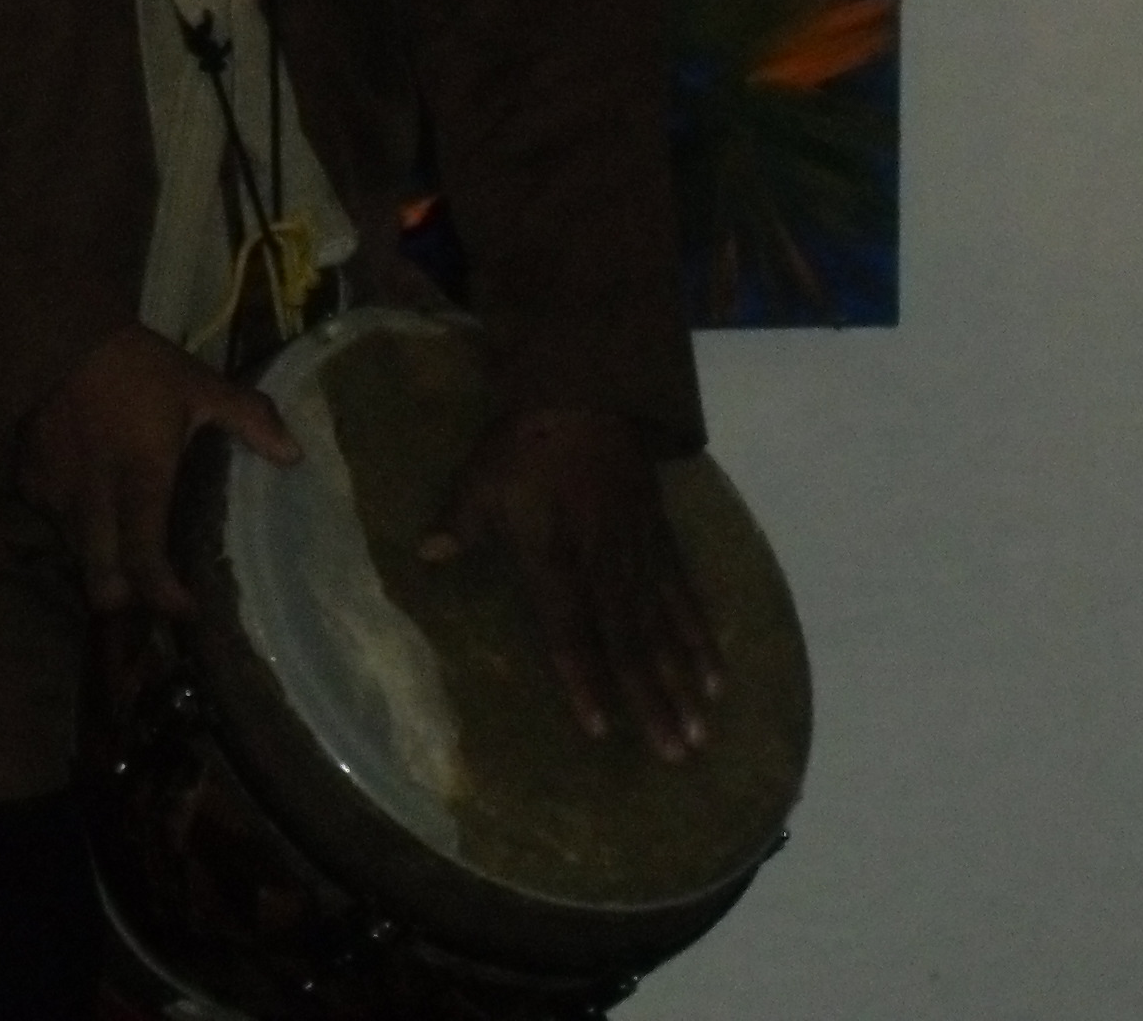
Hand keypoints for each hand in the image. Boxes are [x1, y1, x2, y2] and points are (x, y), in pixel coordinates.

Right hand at [18, 325, 298, 616]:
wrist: (57, 333)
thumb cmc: (136, 366)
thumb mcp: (198, 385)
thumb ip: (249, 419)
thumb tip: (294, 455)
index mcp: (139, 482)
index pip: (145, 563)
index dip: (165, 598)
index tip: (187, 609)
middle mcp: (94, 502)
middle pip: (101, 583)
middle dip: (126, 600)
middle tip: (152, 590)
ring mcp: (55, 495)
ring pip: (76, 556)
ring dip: (101, 562)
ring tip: (124, 548)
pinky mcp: (28, 482)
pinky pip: (52, 522)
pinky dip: (74, 526)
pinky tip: (91, 504)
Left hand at [423, 408, 722, 756]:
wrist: (583, 390)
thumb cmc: (523, 443)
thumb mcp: (482, 478)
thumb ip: (460, 521)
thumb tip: (424, 554)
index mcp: (556, 553)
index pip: (569, 627)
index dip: (583, 678)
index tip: (600, 728)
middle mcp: (604, 561)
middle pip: (631, 640)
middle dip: (653, 699)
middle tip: (676, 752)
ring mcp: (640, 552)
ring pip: (665, 625)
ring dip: (684, 680)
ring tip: (703, 729)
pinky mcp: (662, 538)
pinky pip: (686, 593)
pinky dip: (701, 635)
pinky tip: (718, 672)